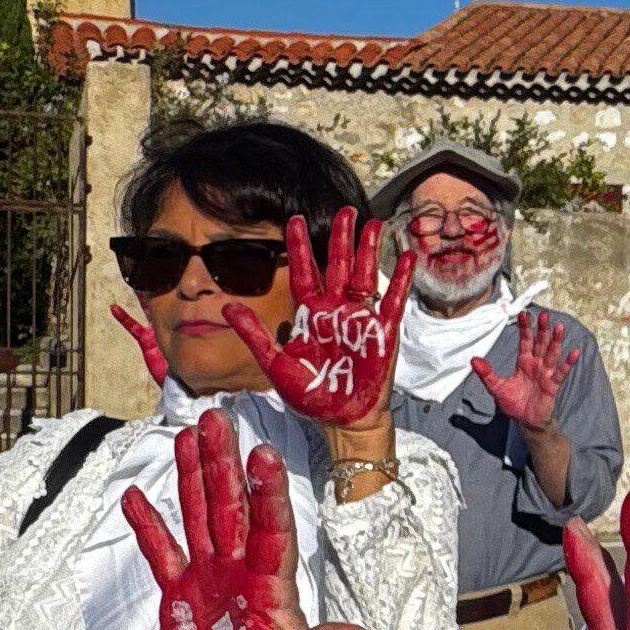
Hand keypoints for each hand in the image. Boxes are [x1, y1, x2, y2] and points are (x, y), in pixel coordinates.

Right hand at [121, 412, 370, 629]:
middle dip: (223, 464)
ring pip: (200, 517)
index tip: (264, 455)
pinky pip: (163, 554)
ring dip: (192, 477)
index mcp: (271, 586)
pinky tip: (135, 495)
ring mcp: (210, 580)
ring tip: (186, 434)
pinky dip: (148, 527)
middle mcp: (240, 572)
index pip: (270, 531)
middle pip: (231, 509)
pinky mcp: (180, 598)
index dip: (267, 495)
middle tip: (217, 418)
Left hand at [219, 209, 417, 429]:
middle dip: (340, 237)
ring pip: (365, 274)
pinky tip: (404, 257)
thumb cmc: (310, 395)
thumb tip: (224, 308)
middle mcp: (335, 309)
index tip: (295, 219)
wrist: (342, 419)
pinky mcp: (383, 331)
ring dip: (368, 249)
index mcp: (310, 314)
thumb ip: (254, 334)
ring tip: (372, 222)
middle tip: (343, 210)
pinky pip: (392, 300)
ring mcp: (361, 318)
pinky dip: (399, 278)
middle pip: (338, 264)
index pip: (304, 272)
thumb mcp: (275, 365)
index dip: (300, 247)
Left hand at [473, 311, 578, 432]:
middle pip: (540, 343)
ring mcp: (545, 373)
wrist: (525, 421)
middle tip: (545, 315)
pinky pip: (561, 372)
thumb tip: (473, 360)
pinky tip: (574, 352)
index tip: (524, 314)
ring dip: (556, 341)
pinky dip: (568, 363)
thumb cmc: (513, 403)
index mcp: (523, 362)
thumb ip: (487, 373)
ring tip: (559, 327)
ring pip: (551, 354)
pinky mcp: (552, 385)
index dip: (525, 328)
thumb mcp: (496, 387)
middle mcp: (536, 364)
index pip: (525, 341)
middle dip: (542, 329)